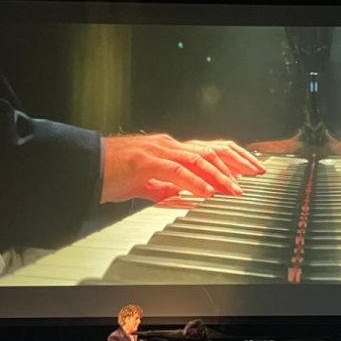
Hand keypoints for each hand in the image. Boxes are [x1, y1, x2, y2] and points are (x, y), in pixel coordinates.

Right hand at [101, 133, 264, 202]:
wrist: (85, 166)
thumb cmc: (110, 173)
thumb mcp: (144, 183)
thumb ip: (164, 187)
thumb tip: (183, 196)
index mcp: (169, 148)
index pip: (209, 150)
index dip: (233, 159)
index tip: (251, 170)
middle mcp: (168, 145)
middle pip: (211, 150)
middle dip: (236, 163)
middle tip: (255, 176)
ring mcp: (157, 150)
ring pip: (197, 160)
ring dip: (219, 177)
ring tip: (234, 190)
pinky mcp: (145, 162)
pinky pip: (176, 171)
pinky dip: (194, 182)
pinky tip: (206, 192)